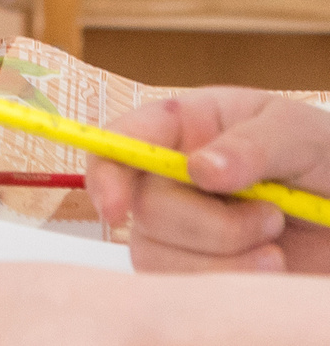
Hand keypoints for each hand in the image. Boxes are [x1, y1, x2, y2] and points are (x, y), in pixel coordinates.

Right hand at [86, 89, 329, 274]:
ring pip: (158, 254)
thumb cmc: (328, 161)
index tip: (117, 209)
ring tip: (276, 248)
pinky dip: (231, 283)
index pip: (119, 143)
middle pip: (144, 209)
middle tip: (271, 215)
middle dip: (210, 225)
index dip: (106, 174)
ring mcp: (183, 226)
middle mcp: (172, 176)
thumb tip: (199, 170)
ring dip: (225, 259)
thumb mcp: (300, 135)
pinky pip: (186, 287)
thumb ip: (252, 144)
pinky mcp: (201, 268)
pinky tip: (271, 268)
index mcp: (185, 126)